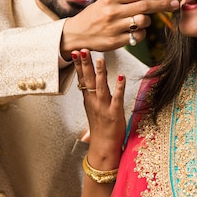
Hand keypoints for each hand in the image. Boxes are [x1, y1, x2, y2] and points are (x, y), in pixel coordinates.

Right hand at [61, 0, 179, 54]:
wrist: (76, 34)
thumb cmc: (95, 15)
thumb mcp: (106, 1)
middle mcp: (112, 11)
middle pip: (145, 6)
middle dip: (163, 4)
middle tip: (175, 4)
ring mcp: (114, 27)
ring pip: (143, 22)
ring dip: (148, 20)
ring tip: (143, 20)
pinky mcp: (116, 41)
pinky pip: (138, 36)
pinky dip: (141, 33)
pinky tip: (134, 31)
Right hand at [72, 49, 124, 166]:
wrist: (103, 147)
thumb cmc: (100, 126)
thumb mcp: (92, 107)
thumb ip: (90, 93)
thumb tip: (88, 80)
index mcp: (88, 99)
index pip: (82, 78)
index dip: (78, 65)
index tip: (75, 52)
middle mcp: (94, 101)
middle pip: (89, 80)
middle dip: (85, 65)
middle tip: (82, 50)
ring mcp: (104, 107)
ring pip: (101, 87)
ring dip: (100, 73)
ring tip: (100, 60)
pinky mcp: (114, 113)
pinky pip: (117, 99)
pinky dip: (119, 88)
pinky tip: (121, 77)